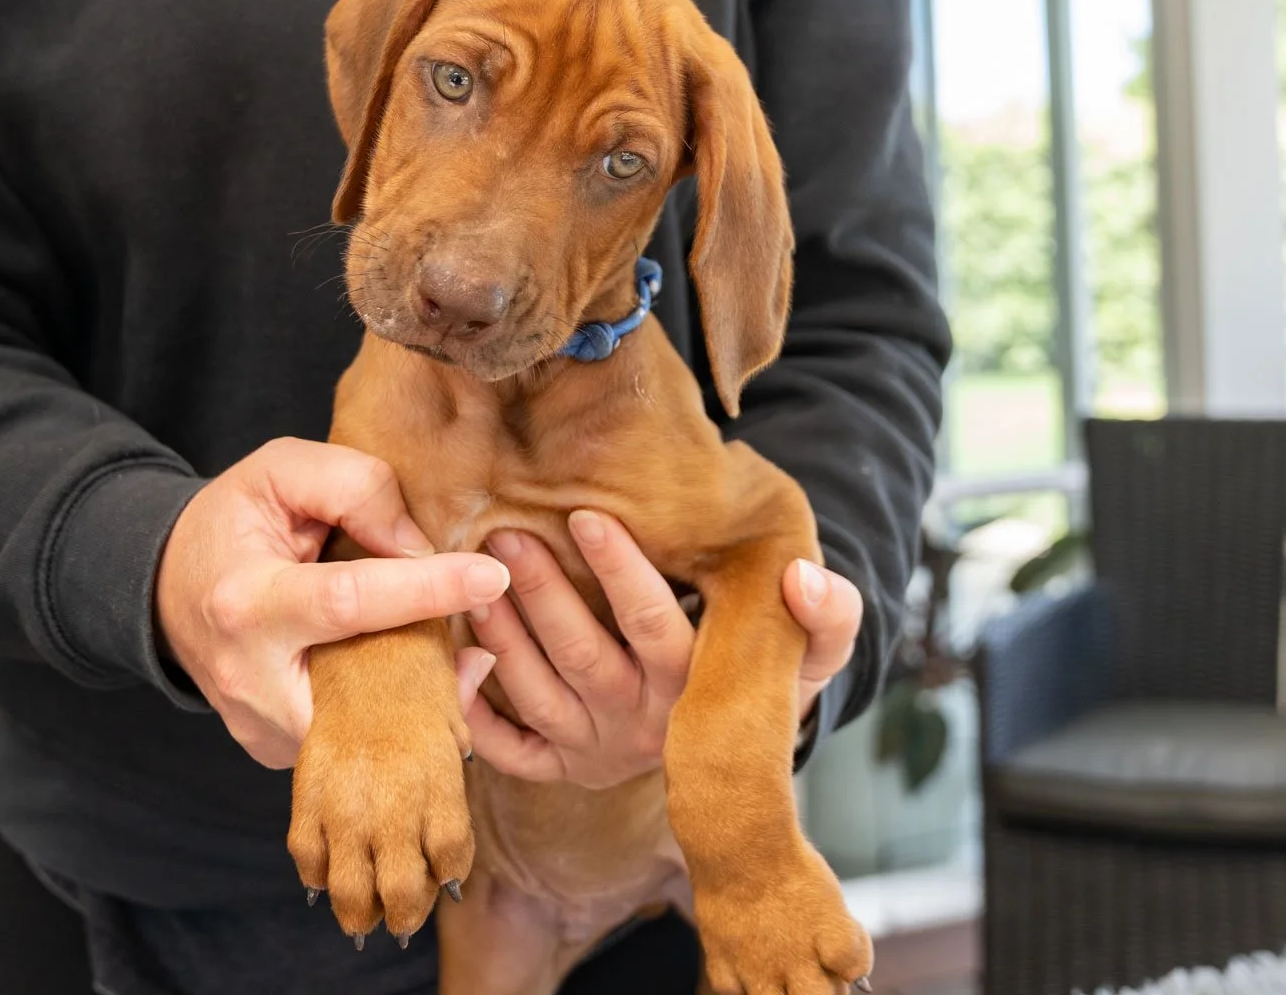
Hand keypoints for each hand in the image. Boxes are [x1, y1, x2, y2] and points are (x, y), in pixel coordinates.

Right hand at [155, 438, 506, 768]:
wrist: (166, 588)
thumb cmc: (232, 522)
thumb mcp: (280, 471)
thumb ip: (353, 489)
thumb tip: (419, 546)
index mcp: (247, 602)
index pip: (349, 601)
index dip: (426, 590)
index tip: (491, 577)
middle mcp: (250, 680)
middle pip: (370, 688)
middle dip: (436, 663)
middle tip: (479, 619)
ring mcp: (260, 730)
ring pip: (372, 729)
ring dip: (423, 690)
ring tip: (448, 640)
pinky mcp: (276, 754)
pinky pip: (356, 741)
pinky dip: (395, 711)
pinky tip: (413, 671)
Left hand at [465, 511, 862, 786]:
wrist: (734, 750)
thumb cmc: (761, 671)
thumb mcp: (812, 651)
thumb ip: (829, 614)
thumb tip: (804, 577)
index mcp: (696, 687)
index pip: (655, 627)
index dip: (619, 573)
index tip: (584, 516)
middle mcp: (644, 724)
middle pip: (584, 657)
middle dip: (543, 595)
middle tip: (505, 535)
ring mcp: (597, 750)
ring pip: (539, 696)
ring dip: (502, 638)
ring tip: (474, 578)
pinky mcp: (563, 769)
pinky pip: (512, 753)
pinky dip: (478, 715)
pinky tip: (456, 659)